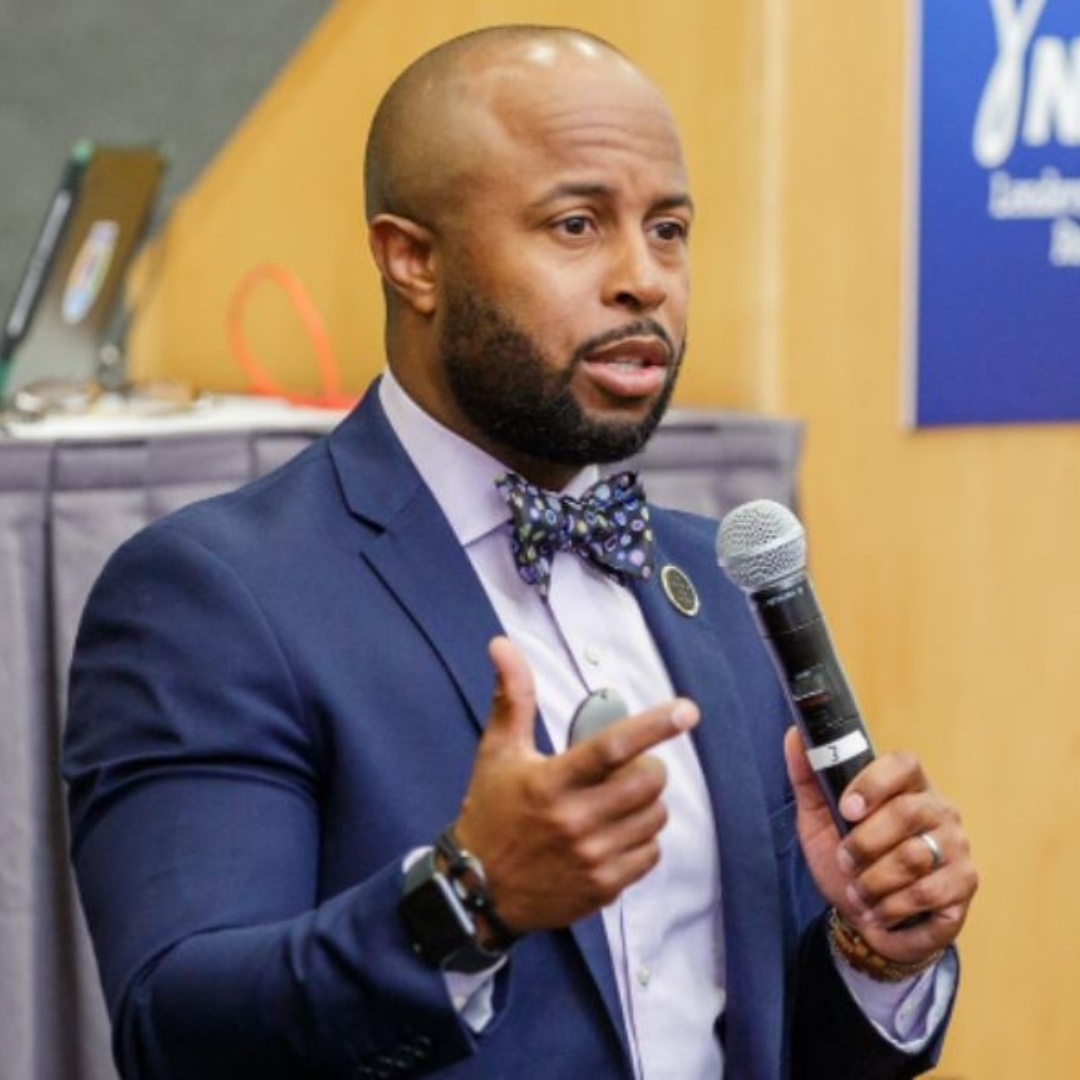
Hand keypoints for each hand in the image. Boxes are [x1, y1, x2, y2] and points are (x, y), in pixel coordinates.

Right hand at [454, 636, 698, 934]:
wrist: (476, 890)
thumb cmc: (491, 812)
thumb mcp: (497, 751)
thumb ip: (512, 696)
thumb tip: (502, 644)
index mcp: (551, 782)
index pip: (612, 747)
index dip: (654, 726)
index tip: (686, 710)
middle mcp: (575, 821)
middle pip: (647, 782)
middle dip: (649, 766)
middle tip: (630, 766)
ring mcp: (592, 857)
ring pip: (655, 816)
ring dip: (647, 803)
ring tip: (619, 801)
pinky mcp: (604, 887)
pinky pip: (651, 853)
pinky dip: (642, 839)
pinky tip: (616, 833)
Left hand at [784, 726, 977, 964]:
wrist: (863, 917)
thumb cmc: (844, 860)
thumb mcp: (818, 819)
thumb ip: (808, 777)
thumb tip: (794, 734)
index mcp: (907, 786)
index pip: (904, 764)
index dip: (874, 783)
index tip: (846, 809)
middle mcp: (939, 810)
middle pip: (907, 812)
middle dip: (864, 843)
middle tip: (844, 861)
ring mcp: (957, 846)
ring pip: (914, 857)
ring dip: (873, 881)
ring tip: (857, 893)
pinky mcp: (964, 885)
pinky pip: (928, 894)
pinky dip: (892, 907)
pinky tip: (878, 912)